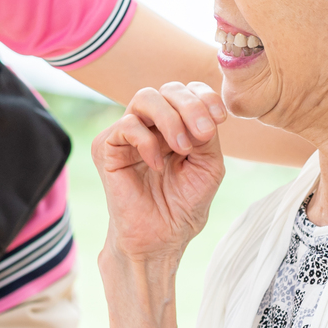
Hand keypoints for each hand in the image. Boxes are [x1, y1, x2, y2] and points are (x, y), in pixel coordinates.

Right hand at [94, 81, 227, 263]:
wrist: (160, 238)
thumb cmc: (184, 205)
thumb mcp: (208, 165)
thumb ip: (206, 134)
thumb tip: (199, 111)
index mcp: (176, 124)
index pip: (187, 90)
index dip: (204, 96)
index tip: (220, 119)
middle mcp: (151, 124)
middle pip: (168, 89)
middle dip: (191, 106)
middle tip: (204, 133)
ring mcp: (127, 134)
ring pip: (145, 97)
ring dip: (170, 119)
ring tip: (182, 148)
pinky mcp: (107, 147)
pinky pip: (127, 125)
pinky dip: (147, 142)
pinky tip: (157, 165)